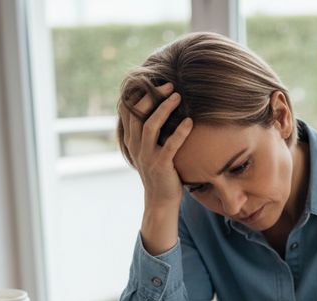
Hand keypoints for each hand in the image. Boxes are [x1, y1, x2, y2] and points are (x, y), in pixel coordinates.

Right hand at [119, 82, 192, 209]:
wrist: (161, 201)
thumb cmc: (160, 173)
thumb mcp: (149, 151)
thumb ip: (148, 133)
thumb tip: (157, 109)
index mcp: (131, 140)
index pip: (126, 110)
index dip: (136, 93)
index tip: (152, 82)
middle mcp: (136, 146)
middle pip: (137, 113)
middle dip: (152, 96)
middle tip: (170, 85)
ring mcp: (147, 156)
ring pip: (151, 125)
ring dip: (164, 108)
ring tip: (178, 97)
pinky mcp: (162, 165)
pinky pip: (170, 145)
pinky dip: (180, 132)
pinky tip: (190, 122)